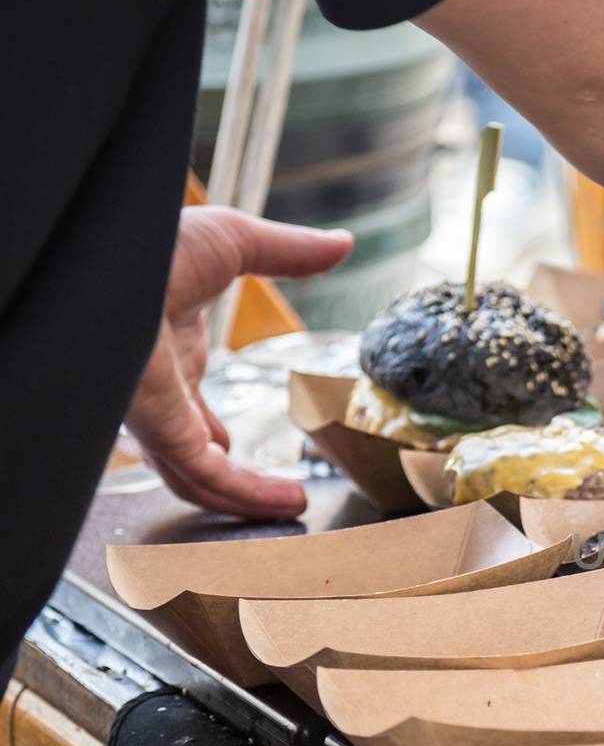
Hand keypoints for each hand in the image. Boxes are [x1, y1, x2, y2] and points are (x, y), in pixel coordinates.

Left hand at [127, 207, 352, 517]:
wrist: (121, 255)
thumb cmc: (157, 238)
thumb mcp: (238, 243)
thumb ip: (291, 253)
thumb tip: (341, 244)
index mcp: (164, 351)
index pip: (186, 411)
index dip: (211, 436)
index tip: (234, 448)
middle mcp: (157, 390)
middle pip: (189, 455)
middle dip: (228, 480)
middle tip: (268, 495)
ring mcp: (156, 412)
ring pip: (196, 476)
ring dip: (246, 498)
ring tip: (291, 507)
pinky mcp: (160, 427)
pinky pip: (206, 474)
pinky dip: (247, 493)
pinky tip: (285, 500)